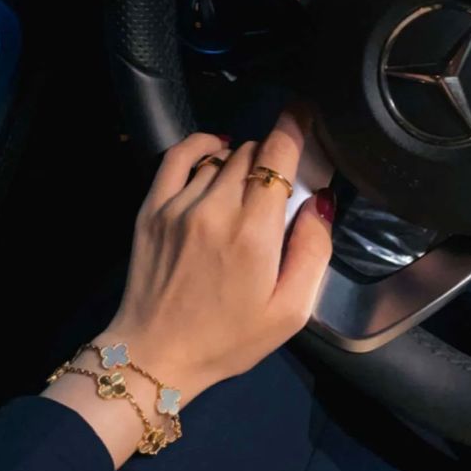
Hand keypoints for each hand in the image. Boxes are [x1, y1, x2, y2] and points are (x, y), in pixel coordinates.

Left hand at [98, 106, 334, 405]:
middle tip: (279, 187)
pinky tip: (215, 151)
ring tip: (246, 193)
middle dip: (272, 160)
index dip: (296, 127)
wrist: (156, 355)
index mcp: (255, 234)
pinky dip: (201, 146)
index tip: (306, 116)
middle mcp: (216, 209)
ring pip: (221, 157)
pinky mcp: (152, 209)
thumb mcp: (290, 312)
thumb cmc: (228, 340)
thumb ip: (312, 252)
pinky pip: (179, 156)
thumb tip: (318, 202)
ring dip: (240, 164)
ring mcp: (179, 205)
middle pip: (253, 153)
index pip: (279, 155)